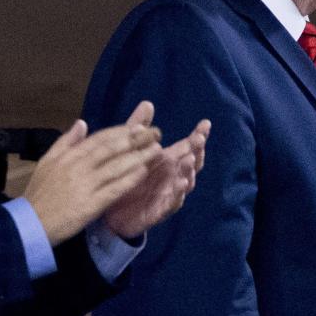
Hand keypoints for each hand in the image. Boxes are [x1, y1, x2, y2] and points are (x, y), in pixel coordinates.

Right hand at [23, 103, 161, 244]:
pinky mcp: (90, 205)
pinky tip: (143, 172)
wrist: (31, 223)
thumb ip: (65, 142)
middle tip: (155, 133)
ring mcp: (84, 185)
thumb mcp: (46, 162)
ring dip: (137, 157)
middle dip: (135, 140)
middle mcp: (78, 167)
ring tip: (156, 150)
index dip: (121, 131)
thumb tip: (82, 123)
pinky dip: (128, 180)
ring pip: (115, 167)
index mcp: (68, 156)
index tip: (139, 126)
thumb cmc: (39, 193)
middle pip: (111, 149)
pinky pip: (113, 189)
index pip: (99, 139)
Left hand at [104, 112, 210, 238]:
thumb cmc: (126, 178)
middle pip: (192, 164)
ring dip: (189, 171)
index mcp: (167, 161)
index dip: (198, 136)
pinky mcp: (159, 210)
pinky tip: (179, 185)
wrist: (111, 212)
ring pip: (185, 183)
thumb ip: (139, 129)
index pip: (188, 146)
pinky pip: (172, 203)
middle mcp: (172, 176)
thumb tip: (148, 103)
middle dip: (197, 152)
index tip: (205, 124)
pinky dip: (177, 195)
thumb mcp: (129, 151)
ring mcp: (168, 194)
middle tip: (198, 140)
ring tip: (189, 159)